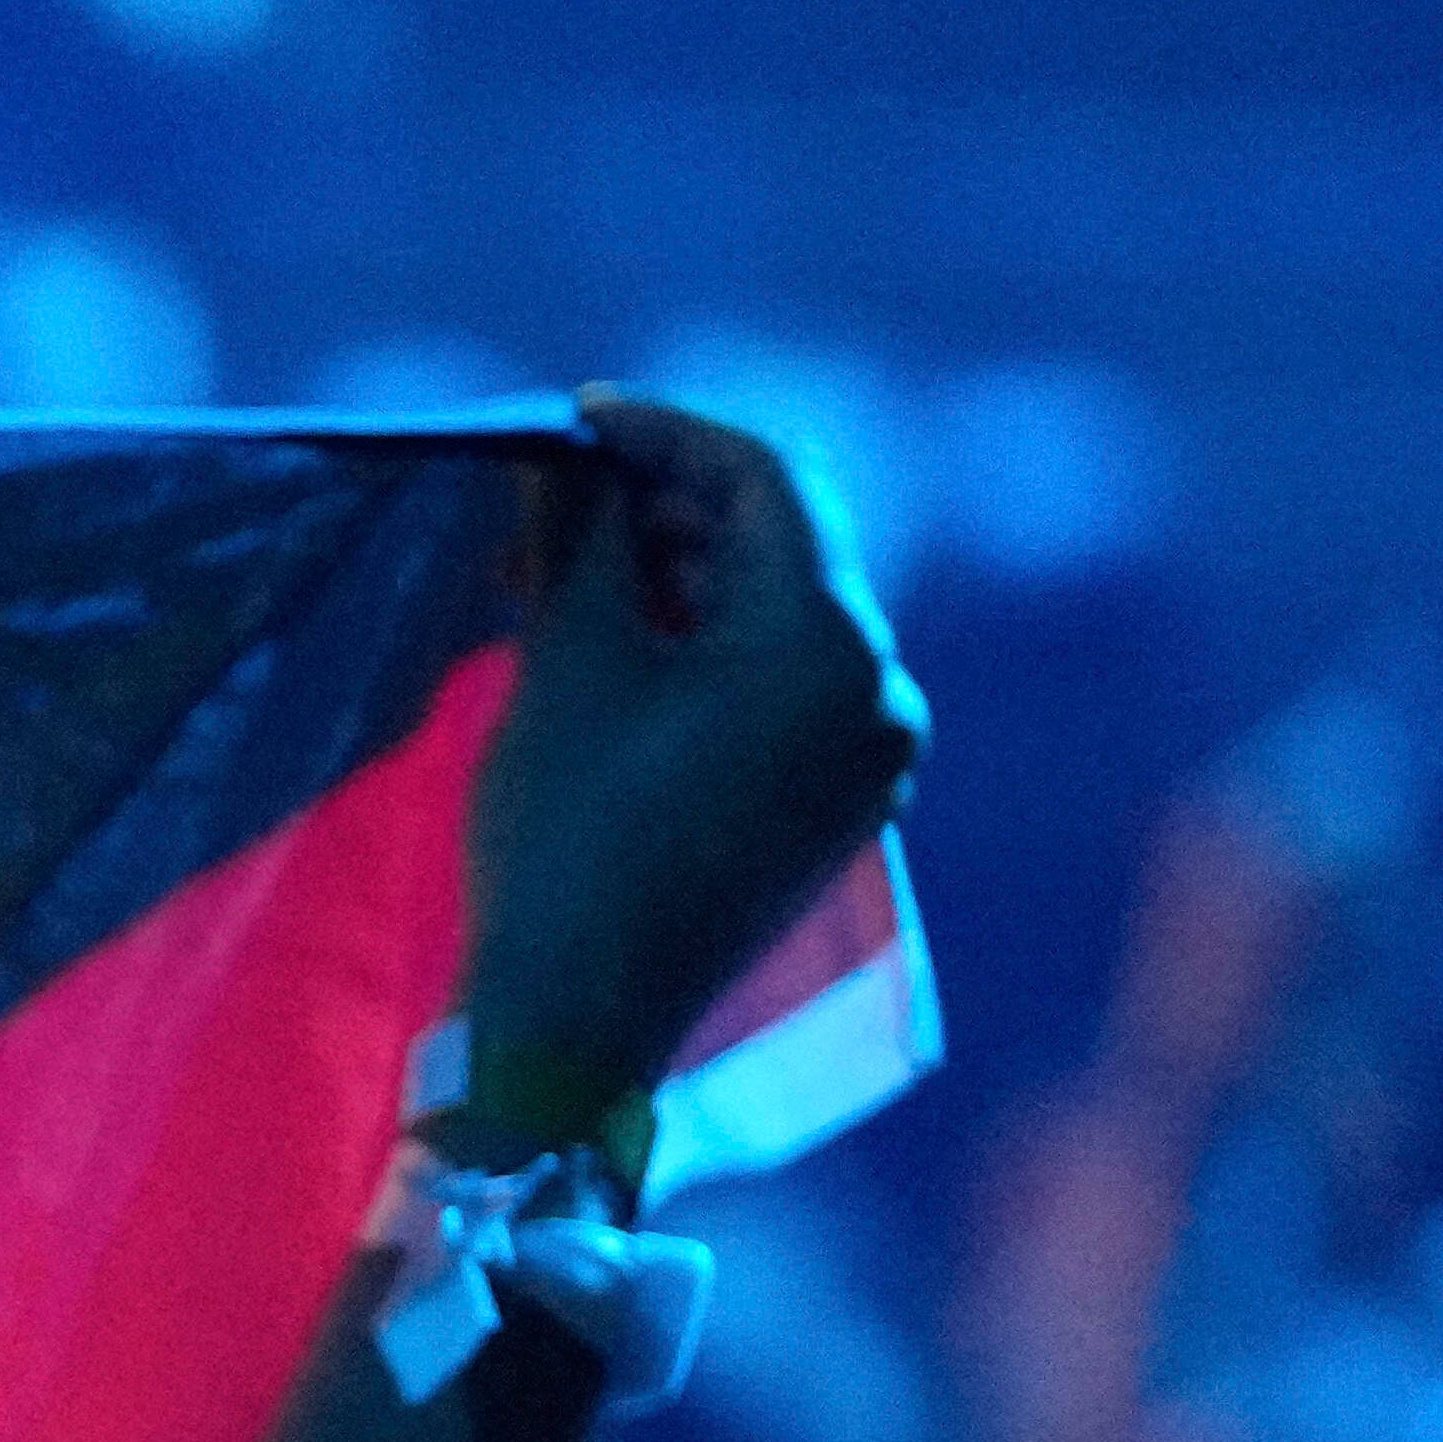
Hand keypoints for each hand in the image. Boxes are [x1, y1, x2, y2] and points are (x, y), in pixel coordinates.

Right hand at [449, 395, 924, 1168]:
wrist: (581, 1023)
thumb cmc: (566, 836)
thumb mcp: (569, 667)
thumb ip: (586, 539)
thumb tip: (576, 457)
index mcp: (829, 641)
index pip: (763, 479)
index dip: (663, 432)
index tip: (574, 418)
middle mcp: (882, 688)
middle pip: (784, 545)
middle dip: (672, 507)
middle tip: (560, 497)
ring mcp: (872, 756)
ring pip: (784, 617)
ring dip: (687, 579)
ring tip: (576, 573)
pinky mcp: (840, 806)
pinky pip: (789, 689)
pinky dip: (714, 652)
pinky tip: (629, 650)